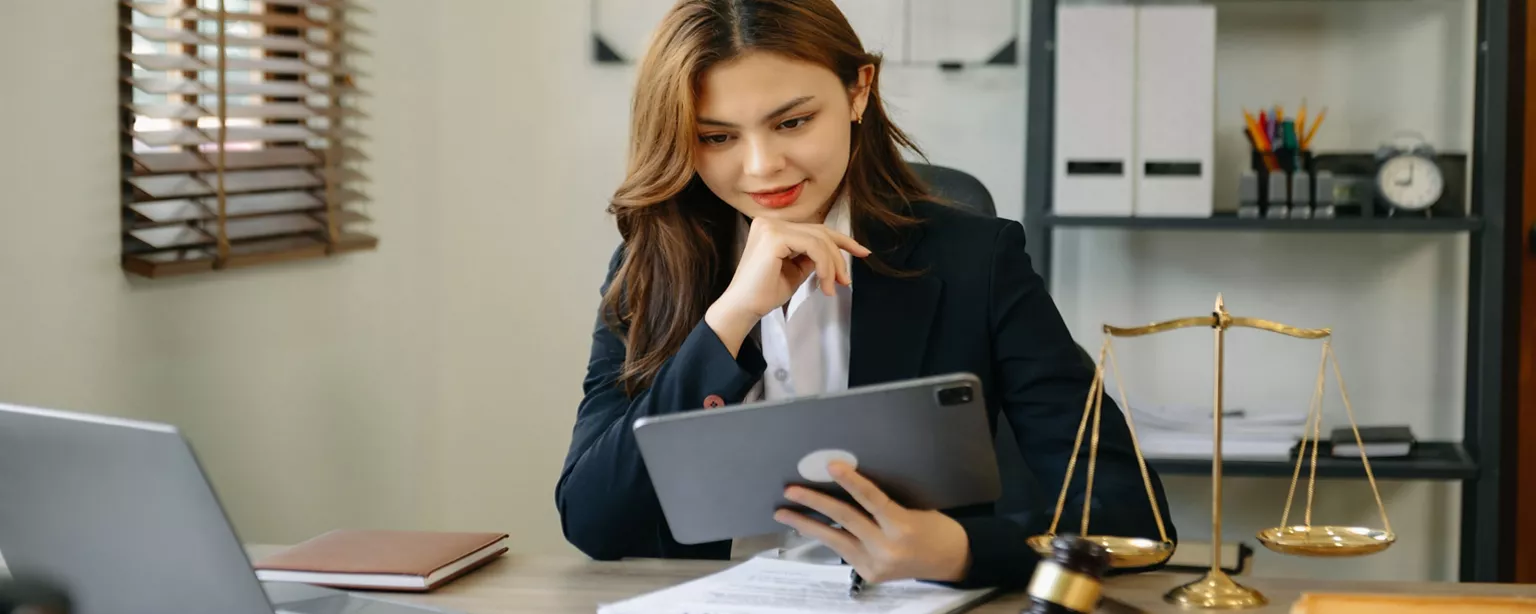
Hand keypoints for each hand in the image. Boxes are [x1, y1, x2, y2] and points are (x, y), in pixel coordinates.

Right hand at [705, 218, 869, 356]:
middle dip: (839, 256)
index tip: (863, 252)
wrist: (743, 309)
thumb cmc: (765, 293)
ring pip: (819, 240)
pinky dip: (825, 266)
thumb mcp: (796, 270)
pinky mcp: (774, 237)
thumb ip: (812, 257)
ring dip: (832, 266)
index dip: (842, 240)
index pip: (815, 229)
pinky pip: (813, 247)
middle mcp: (770, 222)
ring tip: (832, 288)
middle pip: (820, 232)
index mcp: (773, 228)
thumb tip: (835, 254)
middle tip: (846, 280)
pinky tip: (824, 285)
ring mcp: (771, 227)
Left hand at [773, 461, 971, 584]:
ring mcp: (876, 564)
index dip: (851, 481)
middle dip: (814, 503)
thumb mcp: (914, 508)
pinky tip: (809, 528)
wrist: (952, 561)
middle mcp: (887, 547)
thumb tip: (847, 487)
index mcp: (902, 526)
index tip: (831, 466)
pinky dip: (827, 538)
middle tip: (791, 490)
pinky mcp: (869, 574)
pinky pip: (843, 551)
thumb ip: (883, 504)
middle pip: (844, 519)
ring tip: (784, 514)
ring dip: (806, 525)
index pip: (871, 499)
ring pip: (834, 540)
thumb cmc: (936, 527)